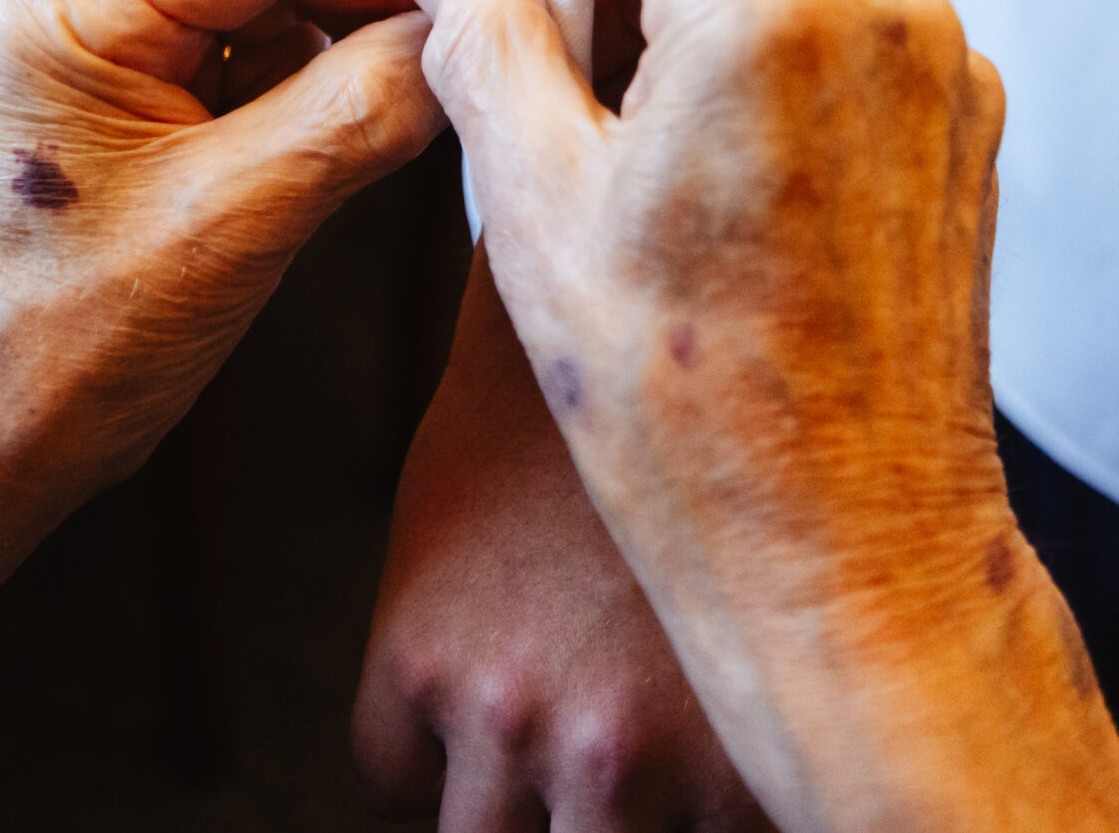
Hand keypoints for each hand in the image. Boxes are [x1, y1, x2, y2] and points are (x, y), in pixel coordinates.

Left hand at [0, 0, 445, 659]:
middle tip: (479, 54)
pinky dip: (312, 93)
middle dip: (373, 6)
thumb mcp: (233, 224)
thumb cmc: (62, 352)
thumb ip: (356, 114)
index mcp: (66, 4)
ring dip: (347, 54)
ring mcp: (96, 44)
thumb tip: (467, 35)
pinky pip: (247, 59)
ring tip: (420, 112)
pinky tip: (353, 143)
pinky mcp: (125, 94)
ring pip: (269, 7)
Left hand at [353, 251, 773, 832]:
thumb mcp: (445, 499)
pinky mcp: (730, 769)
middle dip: (523, 806)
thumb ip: (435, 612)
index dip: (442, 755)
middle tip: (575, 724)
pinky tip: (727, 730)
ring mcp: (617, 751)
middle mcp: (506, 717)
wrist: (692, 334)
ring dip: (613, 810)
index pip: (389, 784)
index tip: (490, 709)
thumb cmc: (562, 405)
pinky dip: (719, 808)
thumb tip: (455, 683)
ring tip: (647, 727)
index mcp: (419, 656)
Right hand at [399, 0, 1118, 832]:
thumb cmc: (681, 406)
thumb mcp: (532, 209)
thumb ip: (484, 39)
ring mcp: (942, 69)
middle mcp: (881, 11)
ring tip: (672, 172)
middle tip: (597, 105)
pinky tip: (745, 199)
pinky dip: (786, 74)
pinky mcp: (968, 124)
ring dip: (717, 22)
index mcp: (765, 8)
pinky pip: (853, 36)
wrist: (846, 553)